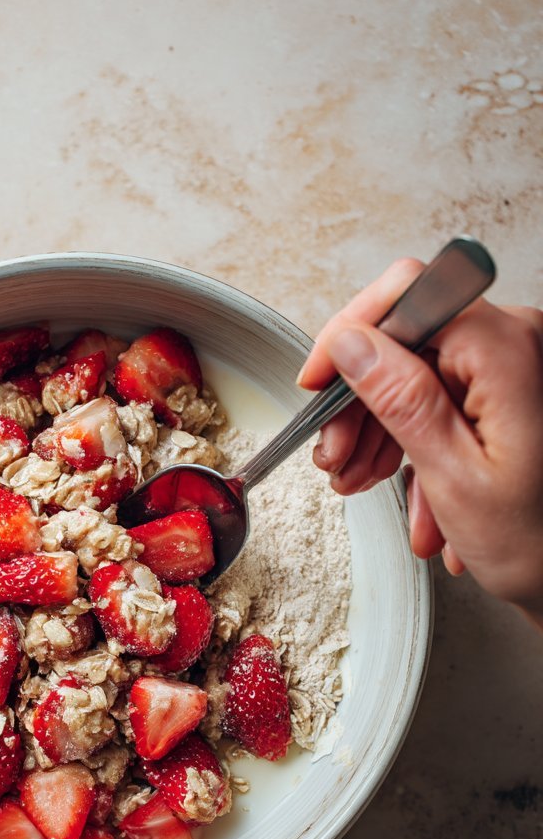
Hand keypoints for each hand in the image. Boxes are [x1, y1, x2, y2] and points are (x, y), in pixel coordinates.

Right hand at [298, 258, 542, 623]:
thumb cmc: (542, 543)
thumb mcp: (454, 477)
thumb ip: (400, 400)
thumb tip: (352, 344)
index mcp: (506, 349)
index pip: (405, 296)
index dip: (348, 335)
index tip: (317, 381)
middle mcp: (516, 343)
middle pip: (407, 343)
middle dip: (361, 405)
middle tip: (335, 457)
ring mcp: (515, 367)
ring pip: (419, 376)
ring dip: (385, 435)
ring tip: (365, 485)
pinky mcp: (513, 392)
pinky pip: (447, 401)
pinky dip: (422, 447)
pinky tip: (418, 500)